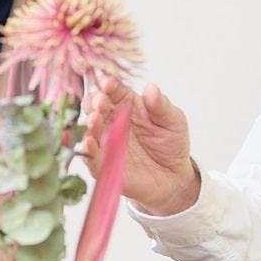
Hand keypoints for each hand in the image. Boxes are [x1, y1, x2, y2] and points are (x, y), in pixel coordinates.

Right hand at [85, 75, 197, 215]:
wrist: (173, 176)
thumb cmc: (171, 143)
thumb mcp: (173, 120)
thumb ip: (161, 105)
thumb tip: (151, 88)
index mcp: (127, 104)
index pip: (113, 90)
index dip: (108, 84)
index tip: (108, 84)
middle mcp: (112, 120)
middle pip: (95, 106)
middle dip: (95, 101)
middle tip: (101, 102)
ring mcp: (106, 141)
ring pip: (90, 129)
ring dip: (90, 122)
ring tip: (95, 119)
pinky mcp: (103, 164)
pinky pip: (90, 156)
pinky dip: (87, 148)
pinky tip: (89, 141)